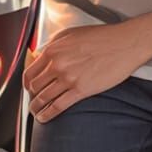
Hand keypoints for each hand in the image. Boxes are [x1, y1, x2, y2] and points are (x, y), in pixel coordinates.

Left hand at [24, 23, 143, 122]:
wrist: (124, 43)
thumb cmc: (102, 37)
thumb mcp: (71, 34)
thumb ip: (54, 45)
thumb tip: (42, 56)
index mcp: (53, 49)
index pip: (30, 71)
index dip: (27, 82)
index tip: (29, 87)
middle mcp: (57, 64)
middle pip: (34, 86)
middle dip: (32, 96)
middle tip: (33, 99)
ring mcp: (68, 78)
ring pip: (43, 98)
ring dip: (36, 108)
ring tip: (36, 112)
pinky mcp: (81, 90)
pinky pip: (58, 106)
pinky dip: (48, 115)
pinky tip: (45, 118)